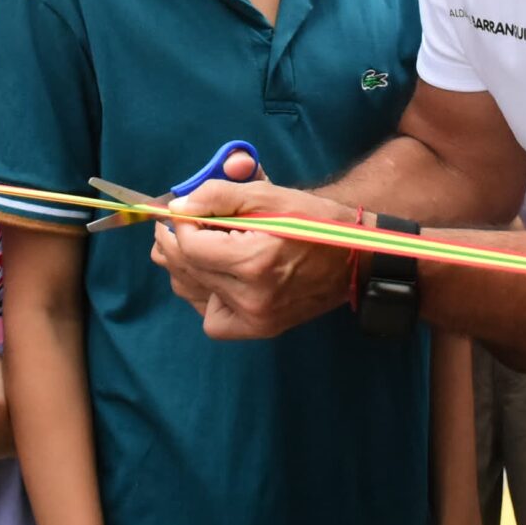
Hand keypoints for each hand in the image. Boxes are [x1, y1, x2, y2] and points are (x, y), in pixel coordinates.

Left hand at [150, 172, 357, 340]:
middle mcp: (253, 297)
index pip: (190, 246)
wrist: (352, 255)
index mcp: (255, 261)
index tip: (185, 211)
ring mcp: (256, 318)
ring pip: (192, 294)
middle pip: (187, 270)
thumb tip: (177, 207)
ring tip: (194, 245)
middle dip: (173, 243)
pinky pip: (211, 319)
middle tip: (174, 225)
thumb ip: (219, 195)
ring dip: (183, 268)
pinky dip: (203, 296)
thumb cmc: (312, 219)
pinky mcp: (260, 329)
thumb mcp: (267, 194)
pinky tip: (212, 275)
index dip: (180, 225)